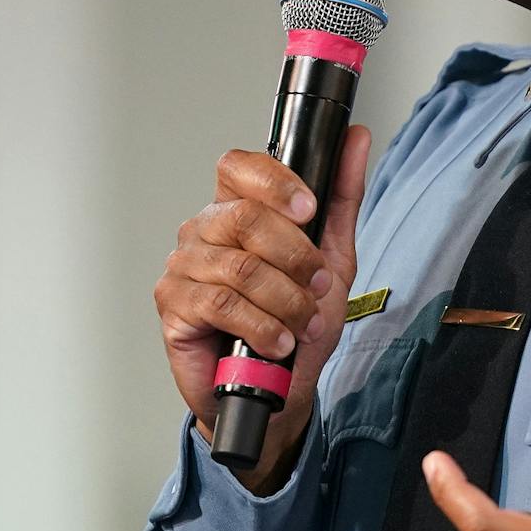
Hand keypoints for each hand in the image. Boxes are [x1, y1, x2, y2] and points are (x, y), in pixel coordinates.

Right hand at [153, 126, 370, 492]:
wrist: (278, 391)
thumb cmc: (297, 323)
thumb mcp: (333, 256)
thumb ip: (341, 196)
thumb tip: (356, 139)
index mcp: (238, 207)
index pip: (239, 167)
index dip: (275, 183)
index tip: (309, 209)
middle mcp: (205, 229)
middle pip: (246, 217)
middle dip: (296, 257)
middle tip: (318, 285)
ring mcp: (185, 266)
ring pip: (240, 267)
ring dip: (286, 301)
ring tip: (303, 323)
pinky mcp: (174, 305)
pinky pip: (219, 304)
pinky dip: (260, 325)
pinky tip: (276, 341)